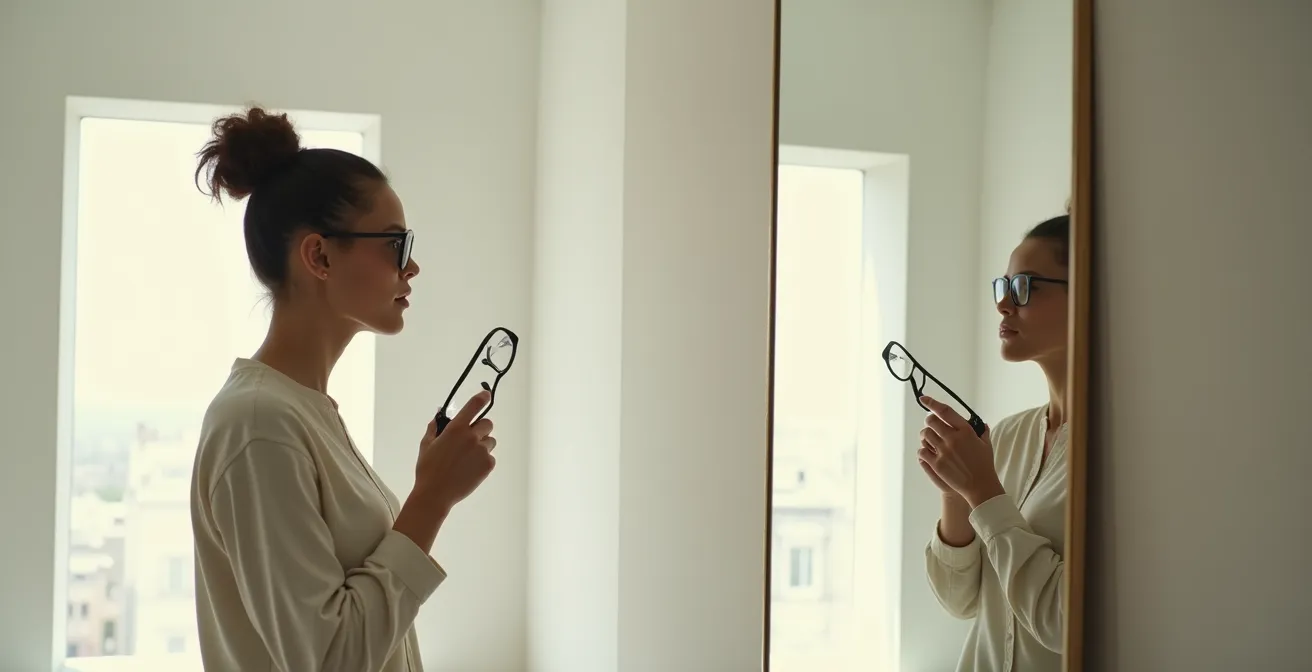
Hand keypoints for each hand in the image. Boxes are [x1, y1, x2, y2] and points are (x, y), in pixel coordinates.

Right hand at [413, 390, 497, 513]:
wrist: (435, 494)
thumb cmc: (428, 469)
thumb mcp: (426, 445)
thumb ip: (434, 428)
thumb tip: (438, 417)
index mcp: (456, 429)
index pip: (474, 406)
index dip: (482, 398)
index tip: (486, 395)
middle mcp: (472, 437)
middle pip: (487, 423)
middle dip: (480, 429)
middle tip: (469, 440)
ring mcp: (482, 451)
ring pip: (490, 441)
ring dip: (483, 445)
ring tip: (468, 458)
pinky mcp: (488, 465)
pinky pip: (490, 456)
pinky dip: (483, 460)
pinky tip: (470, 469)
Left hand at [917, 396, 1004, 507]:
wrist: (981, 486)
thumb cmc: (984, 465)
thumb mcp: (986, 445)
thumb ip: (982, 432)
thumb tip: (981, 423)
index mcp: (965, 431)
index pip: (945, 411)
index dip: (932, 403)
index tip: (923, 399)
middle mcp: (953, 439)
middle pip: (931, 421)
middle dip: (929, 421)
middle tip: (932, 425)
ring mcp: (944, 451)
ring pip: (925, 434)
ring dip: (926, 435)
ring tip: (930, 440)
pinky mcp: (937, 464)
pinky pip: (922, 451)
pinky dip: (923, 450)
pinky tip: (928, 452)